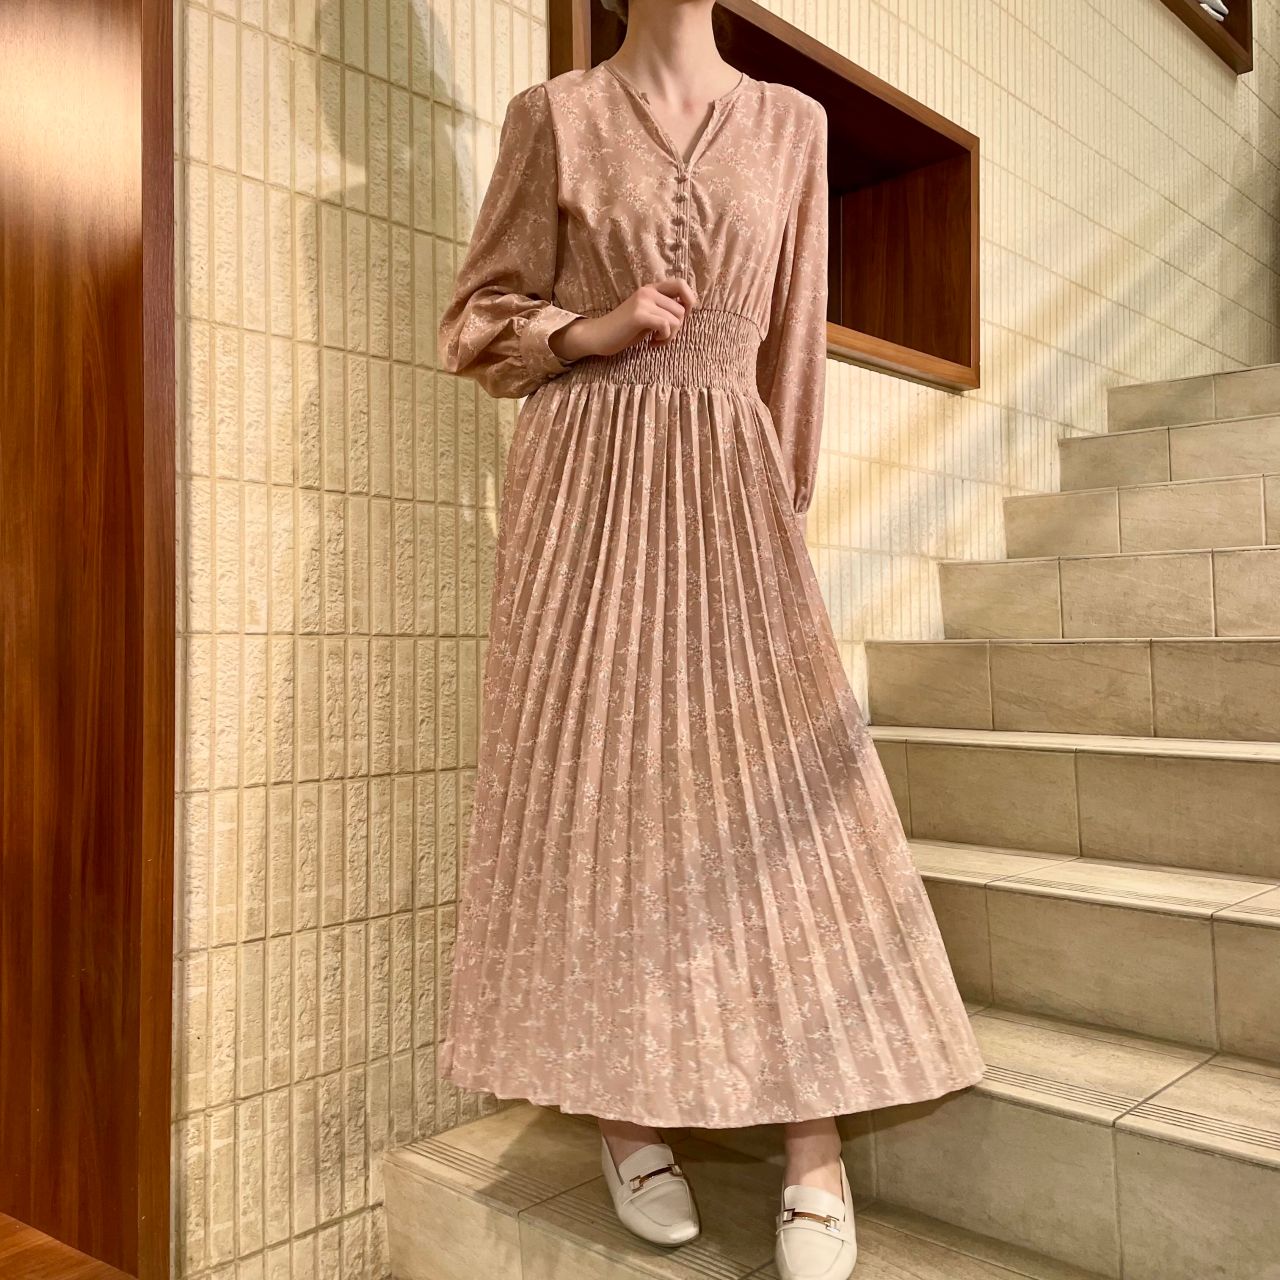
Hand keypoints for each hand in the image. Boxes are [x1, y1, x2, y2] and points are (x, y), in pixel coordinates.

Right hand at [550, 279, 698, 361]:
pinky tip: (651, 343)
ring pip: (676, 319)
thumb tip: (686, 312)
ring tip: (656, 340)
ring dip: (670, 335)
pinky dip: (663, 338)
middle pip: (682, 309)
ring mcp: (643, 302)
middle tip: (662, 336)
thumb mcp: (647, 315)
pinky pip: (666, 325)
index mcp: (651, 289)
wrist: (598, 336)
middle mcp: (648, 291)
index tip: (681, 318)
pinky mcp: (639, 315)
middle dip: (677, 328)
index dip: (689, 300)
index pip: (681, 284)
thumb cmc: (624, 329)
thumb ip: (663, 309)